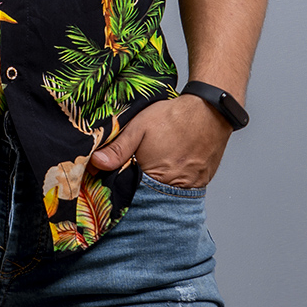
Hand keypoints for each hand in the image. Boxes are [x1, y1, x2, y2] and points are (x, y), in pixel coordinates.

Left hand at [88, 95, 232, 188]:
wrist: (210, 110)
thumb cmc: (173, 117)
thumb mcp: (139, 127)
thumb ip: (118, 148)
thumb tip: (96, 163)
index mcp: (154, 176)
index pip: (131, 193)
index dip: (122, 187)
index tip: (116, 180)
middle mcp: (174, 187)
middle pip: (150, 196)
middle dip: (140, 189)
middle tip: (138, 171)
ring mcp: (191, 186)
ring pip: (167, 194)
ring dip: (158, 186)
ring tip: (155, 168)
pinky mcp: (202, 181)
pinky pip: (184, 189)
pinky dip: (175, 182)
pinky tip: (171, 166)